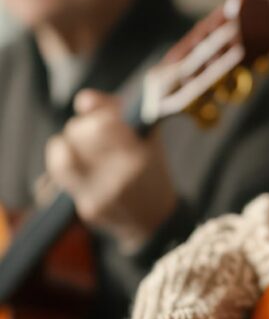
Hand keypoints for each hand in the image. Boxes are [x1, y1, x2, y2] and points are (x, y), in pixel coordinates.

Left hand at [45, 89, 177, 251]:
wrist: (156, 220)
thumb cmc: (152, 172)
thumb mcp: (148, 138)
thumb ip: (117, 114)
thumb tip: (83, 98)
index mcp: (140, 156)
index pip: (102, 124)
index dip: (97, 115)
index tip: (105, 117)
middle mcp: (120, 176)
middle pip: (78, 135)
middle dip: (80, 127)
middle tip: (90, 131)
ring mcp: (102, 194)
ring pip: (62, 158)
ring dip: (64, 146)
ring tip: (75, 146)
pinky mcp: (87, 209)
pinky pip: (65, 180)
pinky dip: (67, 166)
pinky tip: (77, 165)